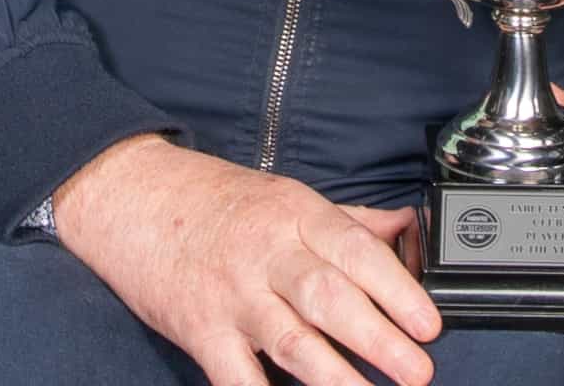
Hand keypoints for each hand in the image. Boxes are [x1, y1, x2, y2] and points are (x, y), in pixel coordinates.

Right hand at [52, 133, 439, 385]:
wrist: (135, 196)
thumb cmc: (219, 202)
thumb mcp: (286, 196)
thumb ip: (349, 221)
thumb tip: (408, 228)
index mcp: (294, 214)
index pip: (353, 249)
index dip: (395, 287)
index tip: (429, 323)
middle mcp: (266, 253)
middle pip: (327, 296)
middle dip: (378, 338)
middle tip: (418, 371)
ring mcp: (232, 295)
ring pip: (290, 340)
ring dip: (337, 379)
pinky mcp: (202, 331)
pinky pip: (236, 377)